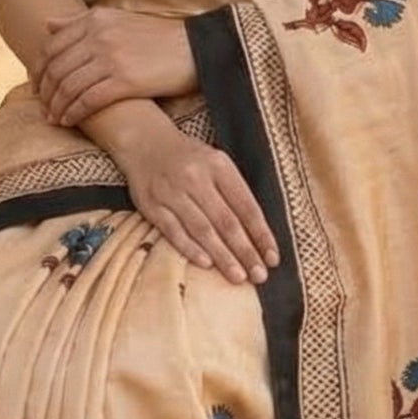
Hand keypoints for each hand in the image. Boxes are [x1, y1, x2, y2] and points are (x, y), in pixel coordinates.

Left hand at [36, 8, 195, 124]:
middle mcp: (99, 35)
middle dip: (45, 92)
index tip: (37, 86)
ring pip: (68, 86)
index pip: (52, 46)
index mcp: (95, 19)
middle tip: (43, 107)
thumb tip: (47, 24)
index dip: (39, 69)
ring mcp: (111, 58)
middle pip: (56, 68)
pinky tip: (69, 121)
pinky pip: (88, 100)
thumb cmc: (158, 37)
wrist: (196, 48)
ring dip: (57, 106)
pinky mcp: (124, 80)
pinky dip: (74, 113)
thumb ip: (80, 22)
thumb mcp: (117, 19)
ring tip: (54, 118)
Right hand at [116, 108, 279, 286]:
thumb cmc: (189, 159)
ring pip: (202, 229)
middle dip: (245, 251)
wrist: (144, 142)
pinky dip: (190, 249)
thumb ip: (235, 193)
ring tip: (238, 276)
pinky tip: (206, 264)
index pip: (246, 206)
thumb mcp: (217, 164)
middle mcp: (196, 178)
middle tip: (259, 276)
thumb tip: (257, 236)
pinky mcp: (152, 205)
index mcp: (219, 167)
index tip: (273, 258)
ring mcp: (172, 192)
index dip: (261, 235)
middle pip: (226, 221)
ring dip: (222, 256)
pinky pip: (173, 231)